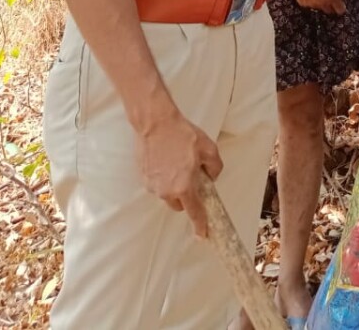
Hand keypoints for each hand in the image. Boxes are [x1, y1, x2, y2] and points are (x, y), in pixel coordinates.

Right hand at [136, 107, 222, 237]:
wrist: (155, 123)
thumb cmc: (182, 135)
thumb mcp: (209, 149)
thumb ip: (215, 168)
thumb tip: (211, 177)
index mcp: (184, 187)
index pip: (194, 211)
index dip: (200, 224)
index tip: (202, 234)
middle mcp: (166, 190)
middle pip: (179, 204)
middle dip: (187, 197)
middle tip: (193, 178)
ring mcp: (152, 185)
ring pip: (167, 194)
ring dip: (175, 185)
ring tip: (179, 163)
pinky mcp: (143, 177)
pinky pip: (158, 184)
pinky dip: (164, 177)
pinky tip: (168, 160)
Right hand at [288, 0, 346, 14]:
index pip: (340, 9)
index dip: (341, 8)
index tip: (341, 6)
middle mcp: (322, 2)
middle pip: (330, 10)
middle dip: (331, 6)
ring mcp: (312, 4)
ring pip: (319, 8)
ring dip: (321, 3)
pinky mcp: (303, 3)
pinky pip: (310, 5)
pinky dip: (311, 0)